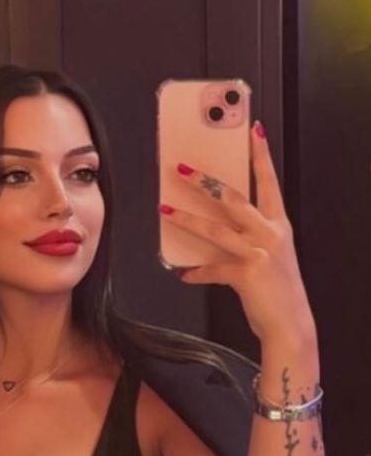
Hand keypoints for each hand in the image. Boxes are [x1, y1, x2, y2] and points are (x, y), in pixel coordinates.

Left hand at [159, 121, 315, 342]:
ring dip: (187, 219)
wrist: (289, 324)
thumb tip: (218, 231)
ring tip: (165, 208)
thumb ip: (249, 239)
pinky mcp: (246, 274)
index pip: (269, 182)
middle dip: (205, 180)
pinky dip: (196, 271)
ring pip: (215, 228)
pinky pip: (212, 269)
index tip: (252, 131)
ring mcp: (258, 252)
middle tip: (182, 167)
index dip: (261, 155)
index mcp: (278, 225)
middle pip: (233, 197)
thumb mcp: (271, 257)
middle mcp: (270, 233)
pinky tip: (182, 273)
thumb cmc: (277, 291)